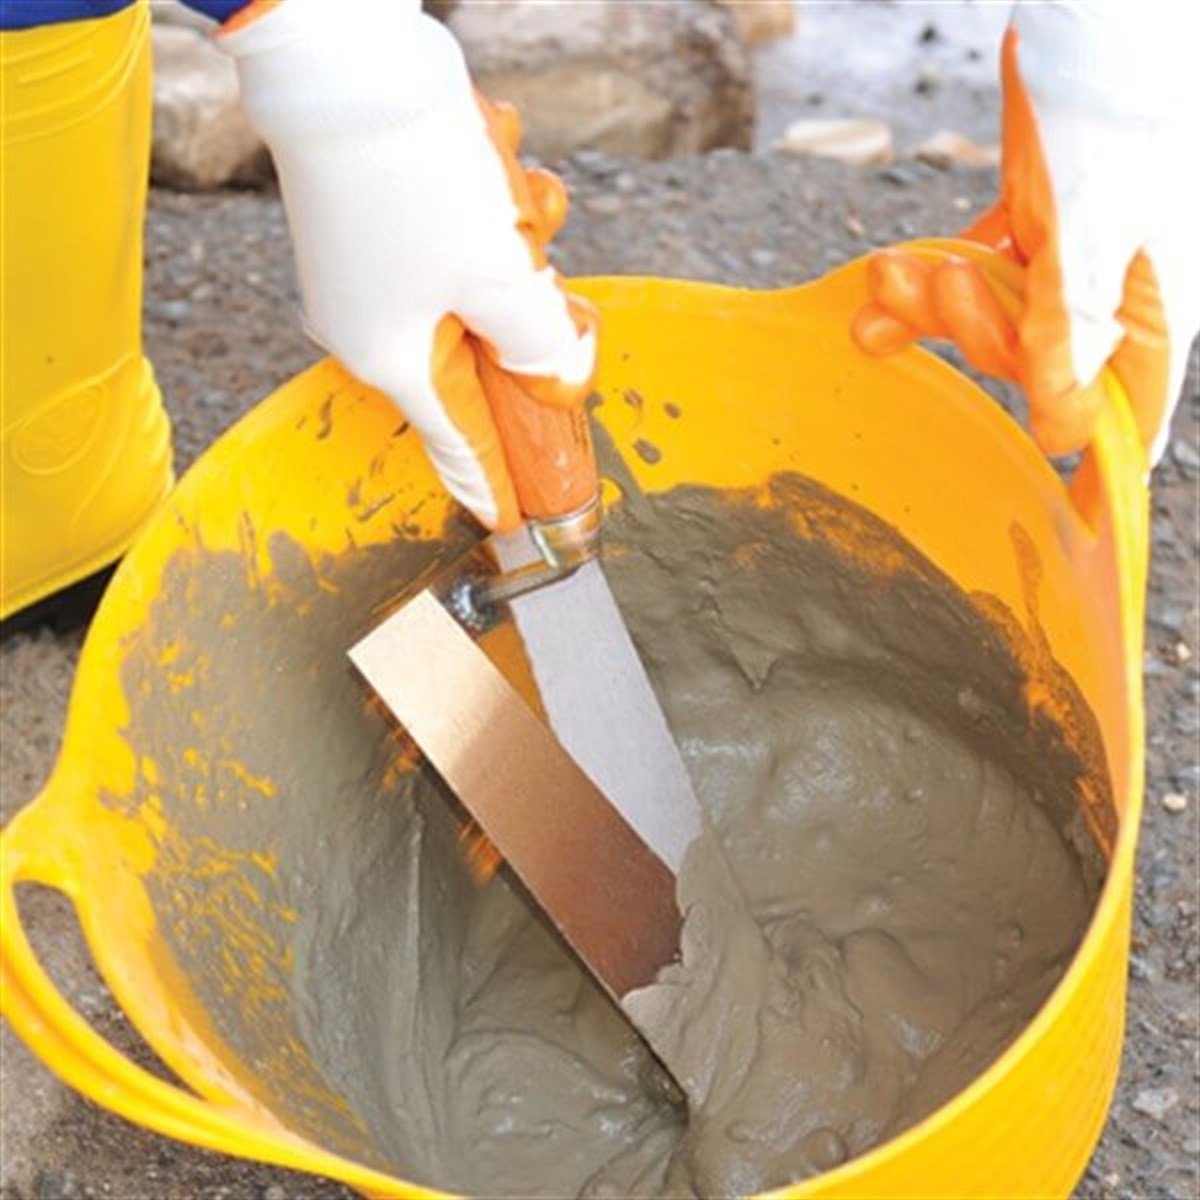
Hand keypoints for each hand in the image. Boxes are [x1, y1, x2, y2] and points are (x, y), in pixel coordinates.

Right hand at [221, 0, 595, 530]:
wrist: (339, 54)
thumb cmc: (415, 178)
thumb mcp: (500, 275)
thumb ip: (543, 343)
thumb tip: (564, 379)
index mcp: (395, 360)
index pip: (458, 443)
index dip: (490, 484)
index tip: (508, 524)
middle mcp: (377, 327)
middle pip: (484, 357)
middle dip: (526, 310)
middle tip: (536, 262)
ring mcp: (379, 275)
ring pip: (484, 287)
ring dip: (513, 238)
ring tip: (499, 180)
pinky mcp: (390, 224)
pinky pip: (463, 239)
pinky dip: (489, 203)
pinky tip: (486, 154)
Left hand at [854, 6, 1199, 462]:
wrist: (1092, 4)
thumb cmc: (1116, 96)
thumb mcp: (1095, 221)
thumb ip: (1073, 328)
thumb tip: (1061, 432)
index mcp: (1151, 307)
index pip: (1128, 420)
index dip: (1090, 476)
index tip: (1046, 526)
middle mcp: (1114, 293)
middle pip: (1038, 370)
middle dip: (978, 340)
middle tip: (946, 291)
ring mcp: (1072, 258)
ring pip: (996, 322)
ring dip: (936, 309)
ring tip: (889, 277)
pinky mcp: (1033, 222)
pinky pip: (975, 275)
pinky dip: (926, 285)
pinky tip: (875, 299)